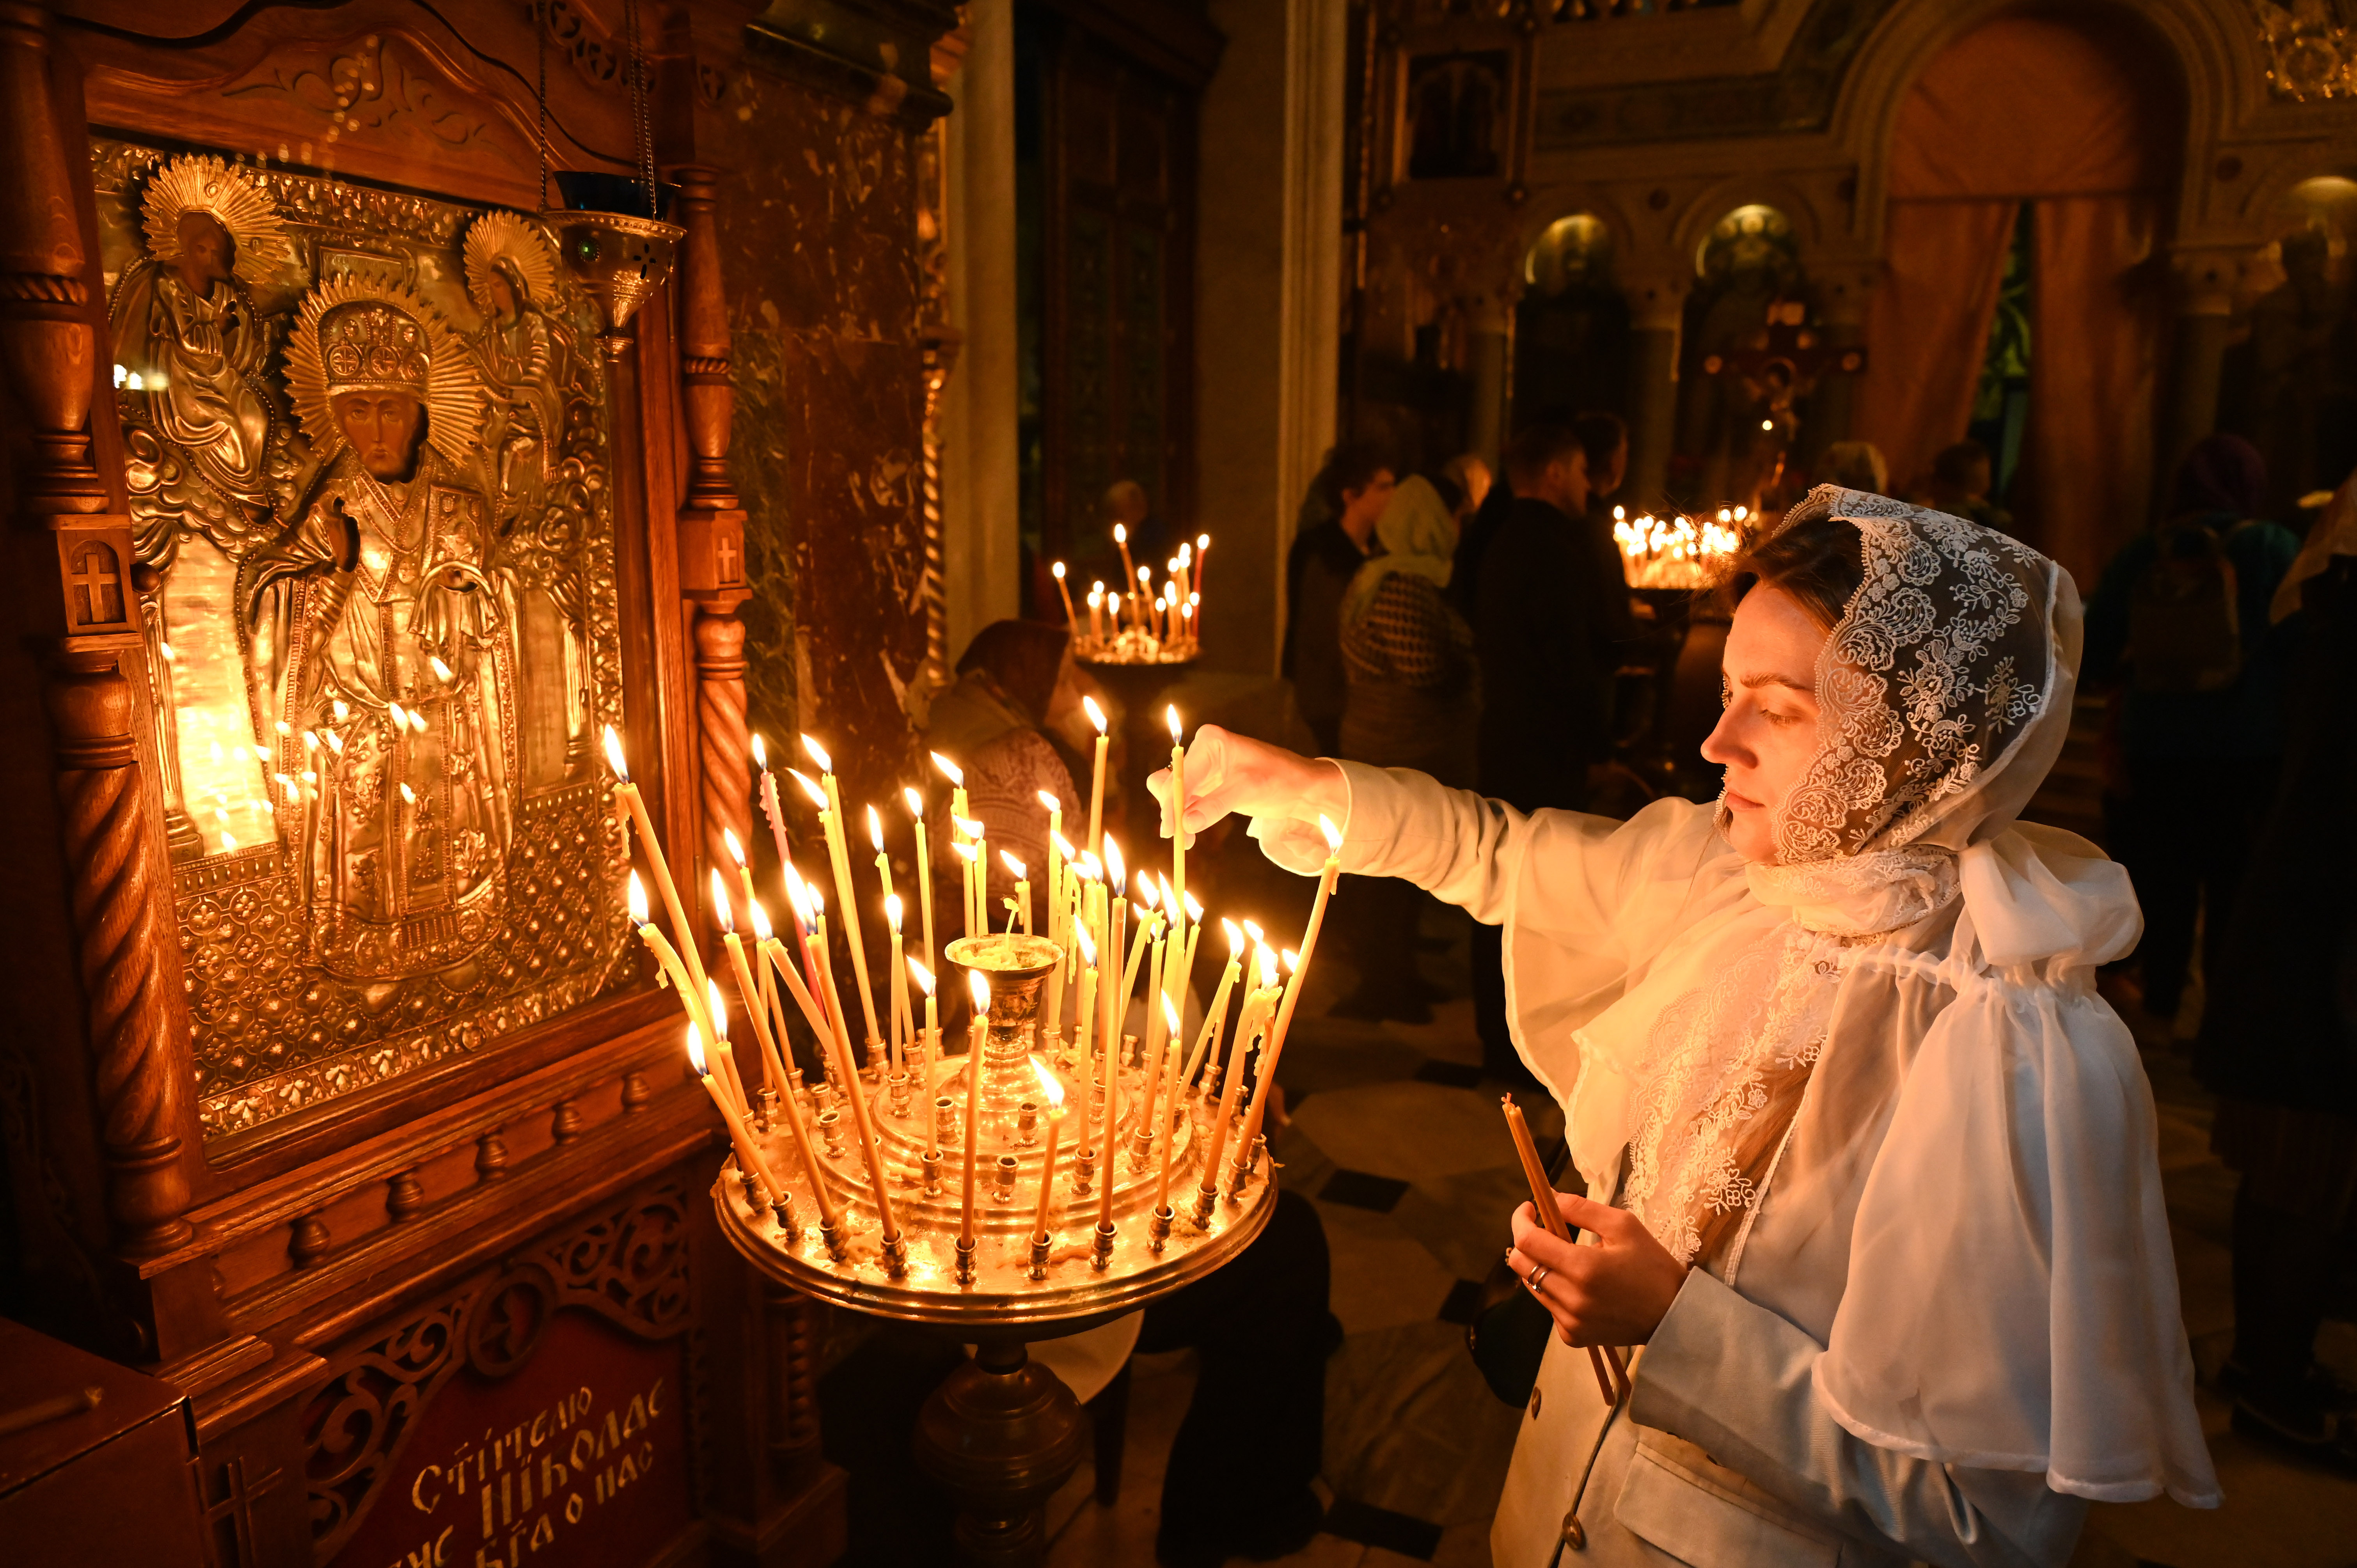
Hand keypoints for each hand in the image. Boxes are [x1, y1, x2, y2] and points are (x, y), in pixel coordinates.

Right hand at [1145, 725, 1344, 846]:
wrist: (1301, 788)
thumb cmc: (1280, 779)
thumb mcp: (1247, 790)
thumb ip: (1215, 805)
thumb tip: (1186, 823)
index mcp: (1210, 741)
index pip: (1182, 775)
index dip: (1173, 802)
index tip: (1171, 829)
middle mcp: (1203, 752)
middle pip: (1172, 783)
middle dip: (1173, 810)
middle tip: (1178, 837)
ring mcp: (1204, 769)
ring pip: (1176, 795)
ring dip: (1177, 816)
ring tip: (1186, 840)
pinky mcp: (1209, 786)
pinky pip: (1188, 802)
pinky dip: (1186, 817)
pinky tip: (1191, 834)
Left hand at [1507, 1192, 1687, 1347]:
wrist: (1674, 1316)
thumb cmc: (1651, 1266)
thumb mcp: (1623, 1226)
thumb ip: (1581, 1208)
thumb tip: (1549, 1196)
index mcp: (1583, 1268)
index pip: (1528, 1241)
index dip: (1521, 1219)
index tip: (1529, 1207)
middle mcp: (1570, 1299)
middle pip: (1520, 1264)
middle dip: (1525, 1241)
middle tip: (1546, 1229)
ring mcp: (1569, 1322)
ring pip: (1532, 1284)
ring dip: (1541, 1265)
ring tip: (1568, 1257)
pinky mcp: (1572, 1337)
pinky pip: (1548, 1306)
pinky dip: (1555, 1290)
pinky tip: (1579, 1285)